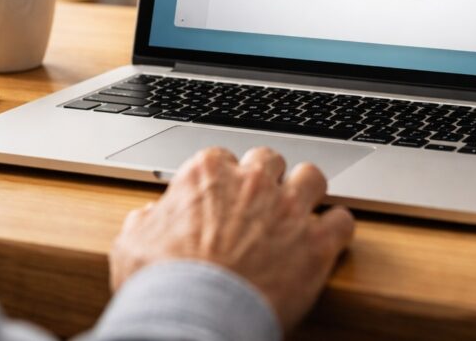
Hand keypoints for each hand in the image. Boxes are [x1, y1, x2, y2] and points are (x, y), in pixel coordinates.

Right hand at [110, 146, 355, 330]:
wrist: (194, 317)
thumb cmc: (161, 283)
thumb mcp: (132, 243)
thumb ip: (146, 221)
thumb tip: (149, 216)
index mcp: (207, 174)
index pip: (223, 158)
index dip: (226, 179)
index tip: (225, 196)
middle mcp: (252, 182)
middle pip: (270, 160)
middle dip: (268, 177)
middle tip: (264, 201)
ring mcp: (288, 208)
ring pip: (312, 176)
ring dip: (308, 192)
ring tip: (302, 210)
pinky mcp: (316, 242)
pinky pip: (342, 220)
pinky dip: (337, 228)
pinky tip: (330, 238)